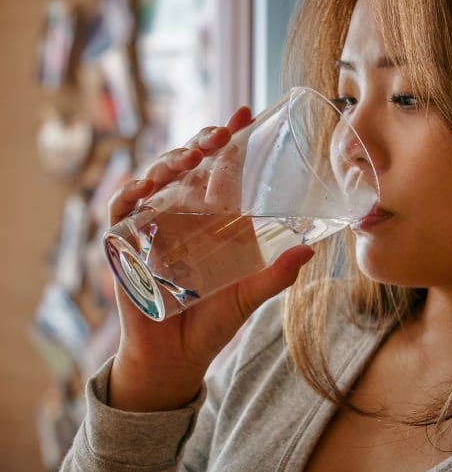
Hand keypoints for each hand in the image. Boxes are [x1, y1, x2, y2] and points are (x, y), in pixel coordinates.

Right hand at [106, 107, 314, 411]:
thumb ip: (276, 276)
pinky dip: (128, 196)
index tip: (245, 112)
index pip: (219, 171)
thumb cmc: (212, 325)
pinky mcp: (126, 248)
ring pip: (155, 181)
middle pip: (186, 167)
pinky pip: (120, 213)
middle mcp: (182, 218)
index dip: (229, 141)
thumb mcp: (249, 297)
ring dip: (167, 163)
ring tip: (187, 159)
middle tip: (218, 136)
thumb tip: (311, 251)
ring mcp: (152, 229)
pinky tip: (144, 188)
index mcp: (212, 222)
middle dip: (199, 143)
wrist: (176, 360)